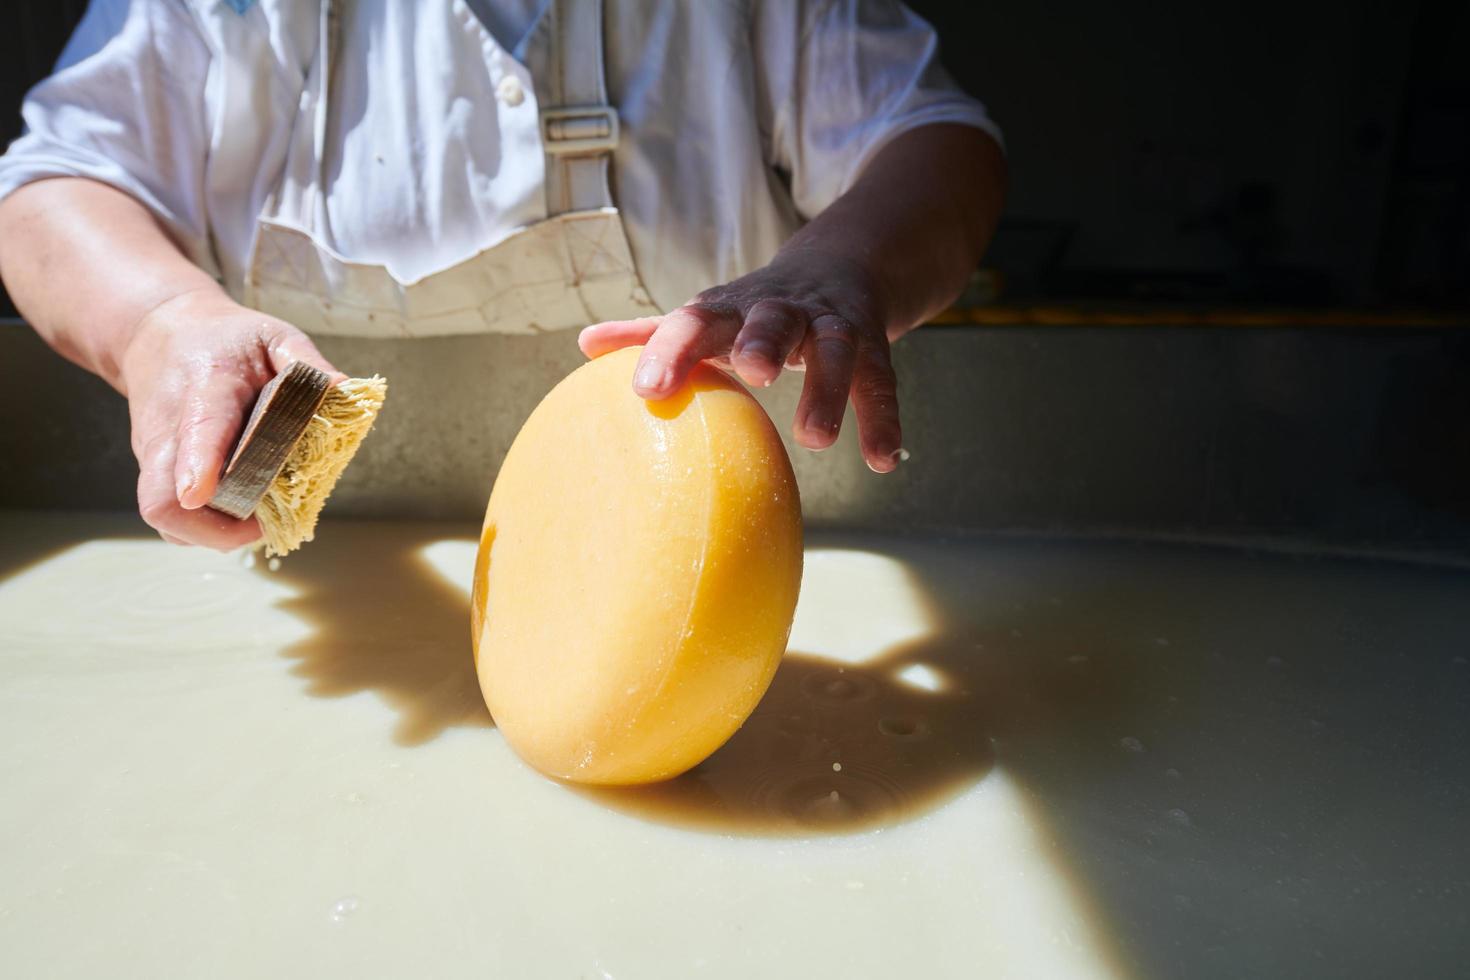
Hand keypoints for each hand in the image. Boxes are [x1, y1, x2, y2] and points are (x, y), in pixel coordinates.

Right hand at [118, 289, 341, 548]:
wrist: (157, 333)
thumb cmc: (225, 339)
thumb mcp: (272, 335)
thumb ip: (305, 362)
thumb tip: (344, 388)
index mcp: (207, 386)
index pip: (198, 429)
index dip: (198, 463)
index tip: (199, 493)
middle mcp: (169, 426)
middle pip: (164, 494)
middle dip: (209, 525)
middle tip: (263, 520)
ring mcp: (154, 453)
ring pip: (163, 512)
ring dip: (209, 531)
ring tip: (255, 517)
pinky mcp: (152, 470)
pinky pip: (169, 514)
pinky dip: (200, 526)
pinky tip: (235, 511)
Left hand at [579, 248, 906, 472]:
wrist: (844, 262)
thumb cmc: (756, 308)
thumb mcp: (711, 313)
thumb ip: (654, 333)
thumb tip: (583, 345)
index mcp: (732, 307)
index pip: (695, 321)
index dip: (671, 351)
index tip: (646, 391)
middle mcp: (782, 311)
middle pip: (773, 319)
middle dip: (764, 341)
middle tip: (754, 373)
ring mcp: (832, 325)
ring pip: (836, 349)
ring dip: (828, 389)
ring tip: (814, 439)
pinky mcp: (873, 346)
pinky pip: (881, 382)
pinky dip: (884, 419)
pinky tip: (884, 461)